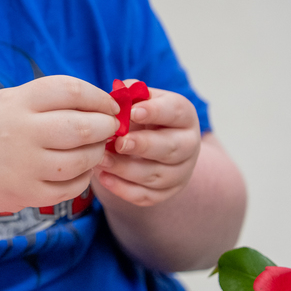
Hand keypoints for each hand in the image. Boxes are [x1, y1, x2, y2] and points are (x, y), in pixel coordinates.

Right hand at [0, 75, 119, 214]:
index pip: (72, 91)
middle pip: (84, 127)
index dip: (98, 97)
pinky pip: (71, 187)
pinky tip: (78, 170)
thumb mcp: (3, 101)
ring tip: (94, 148)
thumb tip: (92, 104)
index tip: (109, 104)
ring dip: (97, 153)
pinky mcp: (27, 194)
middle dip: (106, 126)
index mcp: (17, 102)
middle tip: (109, 127)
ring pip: (83, 159)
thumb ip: (43, 101)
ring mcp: (26, 166)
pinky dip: (82, 178)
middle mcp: (23, 133)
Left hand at [92, 83, 201, 207]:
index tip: (133, 112)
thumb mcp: (140, 101)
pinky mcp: (165, 193)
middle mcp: (188, 146)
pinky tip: (103, 177)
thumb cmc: (143, 117)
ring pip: (155, 175)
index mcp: (183, 117)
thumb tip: (118, 94)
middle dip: (143, 145)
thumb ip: (130, 95)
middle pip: (171, 148)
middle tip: (119, 142)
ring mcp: (179, 172)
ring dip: (126, 168)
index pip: (175, 112)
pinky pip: (145, 196)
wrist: (152, 144)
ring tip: (101, 159)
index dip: (156, 111)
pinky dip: (123, 189)